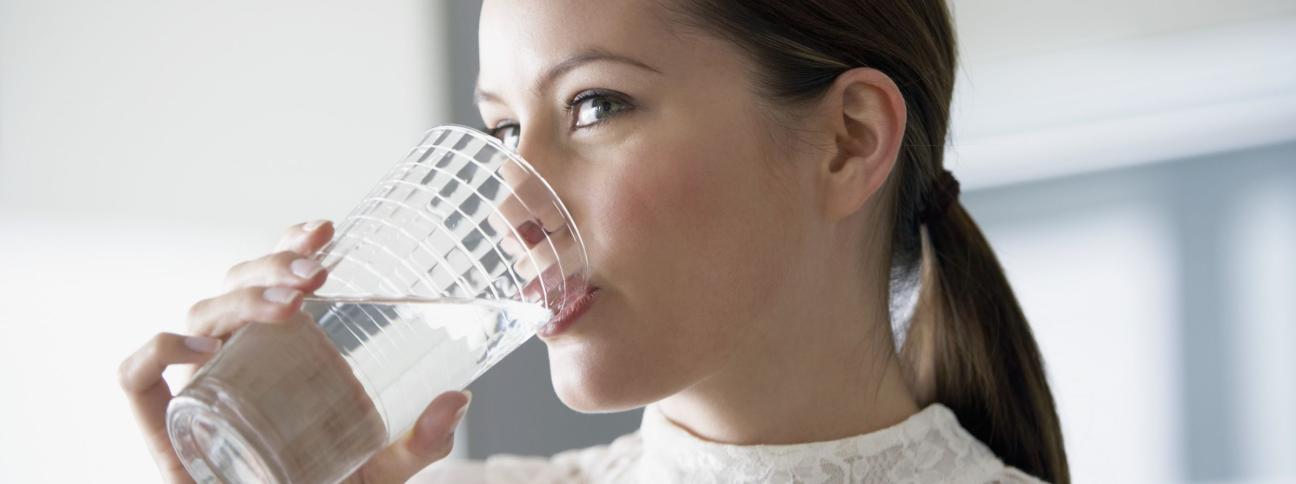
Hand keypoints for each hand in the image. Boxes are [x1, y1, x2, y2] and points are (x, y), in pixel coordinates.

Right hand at [118, 220, 471, 482]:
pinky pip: (137, 377)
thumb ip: (418, 442)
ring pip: (198, 315)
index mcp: (277, 351)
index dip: (289, 247)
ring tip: (290, 306)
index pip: (273, 280)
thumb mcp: (380, 467)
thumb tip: (458, 399)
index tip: (325, 232)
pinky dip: (159, 351)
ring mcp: (195, 387)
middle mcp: (232, 358)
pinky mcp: (163, 427)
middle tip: (317, 274)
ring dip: (241, 298)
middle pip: (235, 286)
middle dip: (272, 266)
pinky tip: (205, 350)